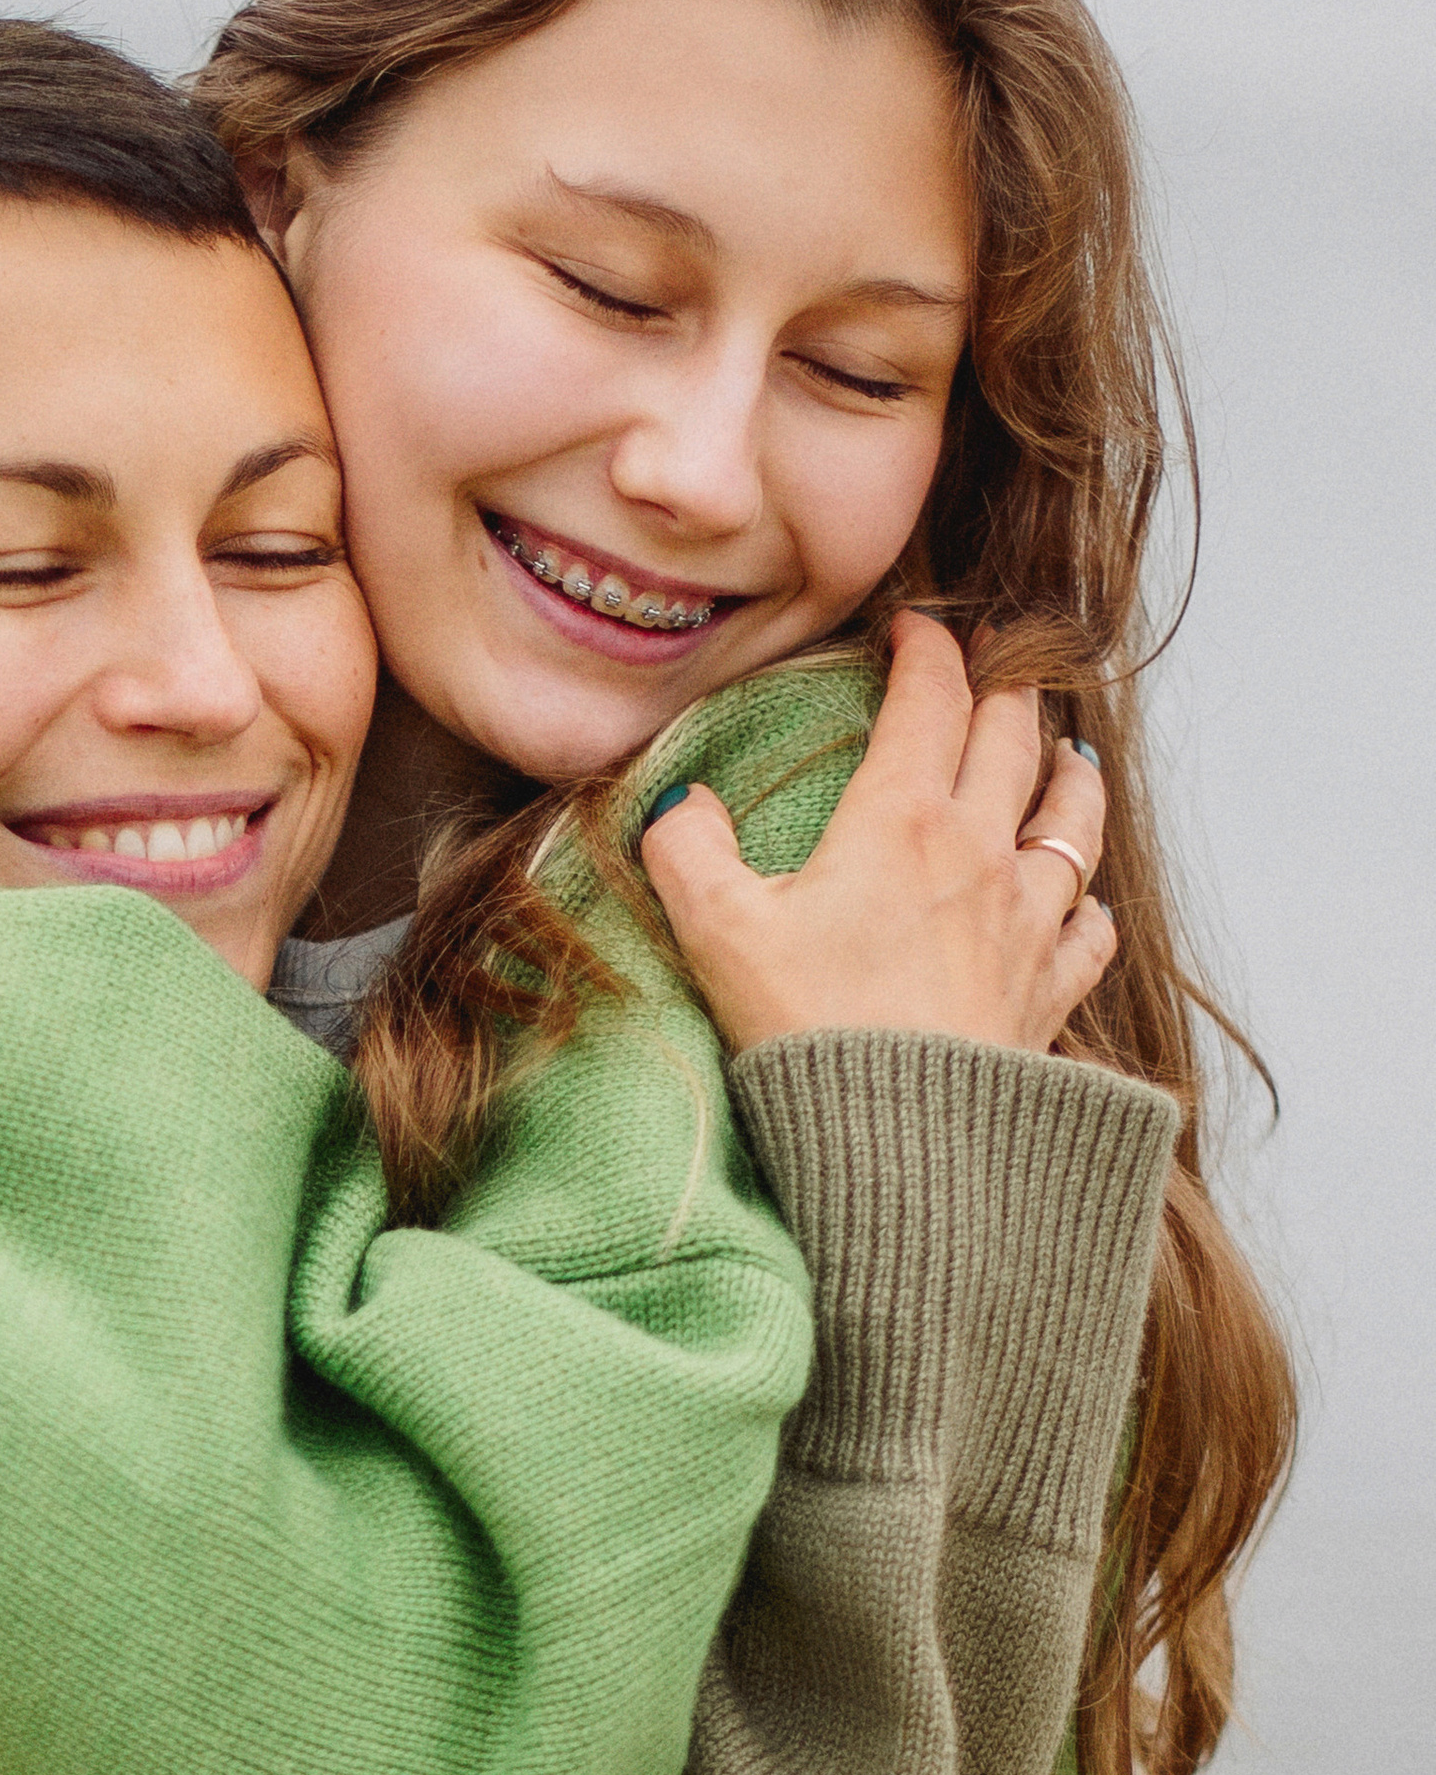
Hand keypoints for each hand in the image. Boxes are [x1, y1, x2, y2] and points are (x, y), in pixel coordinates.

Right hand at [639, 612, 1116, 1056]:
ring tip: (1061, 758)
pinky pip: (1091, 928)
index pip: (931, 698)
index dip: (926, 649)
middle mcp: (980, 854)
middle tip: (994, 666)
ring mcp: (1028, 922)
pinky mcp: (1049, 991)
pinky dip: (1087, 902)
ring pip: (1072, 821)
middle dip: (1003, 688)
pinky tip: (1077, 903)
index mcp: (901, 820)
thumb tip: (682, 802)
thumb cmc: (807, 1034)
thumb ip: (688, 851)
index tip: (915, 629)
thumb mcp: (717, 933)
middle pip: (1013, 738)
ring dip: (1065, 776)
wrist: (896, 1145)